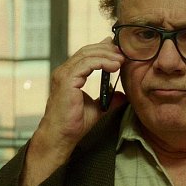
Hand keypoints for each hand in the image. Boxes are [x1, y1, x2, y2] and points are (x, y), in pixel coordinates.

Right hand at [19, 38, 123, 185]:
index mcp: (69, 75)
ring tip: (122, 60)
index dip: (104, 50)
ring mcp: (64, 74)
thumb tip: (122, 94)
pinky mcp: (66, 80)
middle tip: (124, 52)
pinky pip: (86, 64)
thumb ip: (108, 98)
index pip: (87, 55)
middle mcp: (64, 71)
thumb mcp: (97, 108)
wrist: (62, 135)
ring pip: (87, 55)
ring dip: (107, 55)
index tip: (120, 52)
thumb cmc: (74, 124)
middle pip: (87, 51)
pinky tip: (114, 66)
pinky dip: (102, 62)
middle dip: (107, 49)